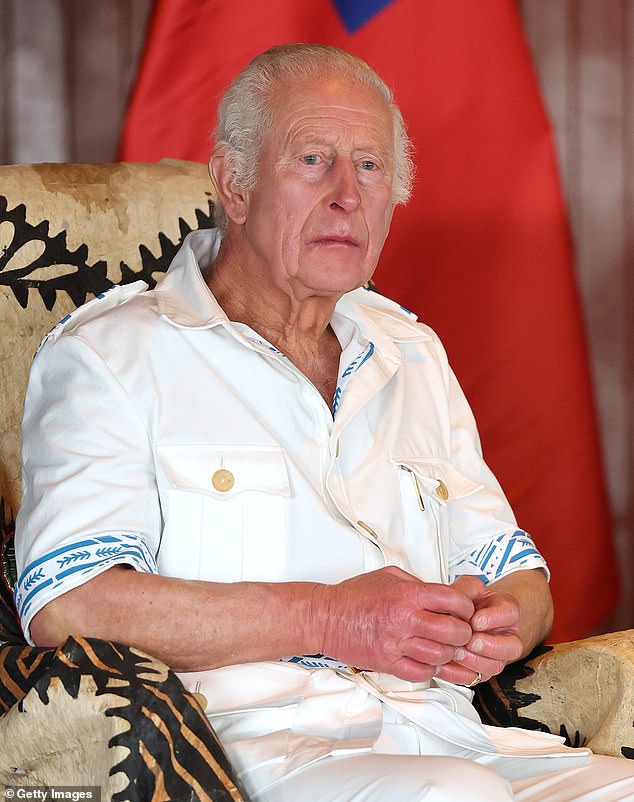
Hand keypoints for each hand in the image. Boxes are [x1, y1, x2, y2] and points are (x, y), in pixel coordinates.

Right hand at [314, 566, 476, 681]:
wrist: (325, 617)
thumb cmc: (354, 596)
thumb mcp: (389, 575)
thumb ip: (418, 584)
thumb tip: (443, 595)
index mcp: (407, 594)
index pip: (453, 601)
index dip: (466, 607)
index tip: (465, 611)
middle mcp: (405, 619)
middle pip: (454, 631)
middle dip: (463, 633)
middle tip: (460, 632)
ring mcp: (397, 643)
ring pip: (441, 655)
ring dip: (448, 653)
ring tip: (445, 647)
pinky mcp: (388, 663)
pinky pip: (421, 672)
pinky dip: (430, 669)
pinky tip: (427, 660)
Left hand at [435, 574, 523, 685]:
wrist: (481, 617)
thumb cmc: (477, 602)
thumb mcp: (471, 587)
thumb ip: (463, 589)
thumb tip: (451, 598)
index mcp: (508, 611)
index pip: (509, 613)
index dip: (493, 619)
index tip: (476, 620)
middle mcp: (509, 635)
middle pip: (512, 647)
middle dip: (489, 646)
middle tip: (469, 641)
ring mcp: (499, 655)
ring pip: (497, 665)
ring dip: (476, 662)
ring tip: (457, 653)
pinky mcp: (485, 669)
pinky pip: (479, 678)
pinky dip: (462, 675)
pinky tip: (448, 666)